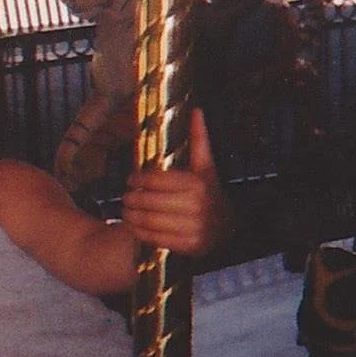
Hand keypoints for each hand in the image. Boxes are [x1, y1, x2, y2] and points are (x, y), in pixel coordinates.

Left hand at [120, 109, 229, 256]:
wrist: (230, 228)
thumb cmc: (209, 192)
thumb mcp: (206, 167)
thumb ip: (199, 140)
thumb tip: (196, 110)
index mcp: (197, 184)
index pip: (155, 180)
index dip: (137, 179)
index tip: (131, 179)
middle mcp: (196, 206)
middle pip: (148, 201)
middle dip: (131, 198)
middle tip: (125, 196)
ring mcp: (193, 228)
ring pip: (148, 220)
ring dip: (130, 215)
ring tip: (125, 210)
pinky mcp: (189, 246)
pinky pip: (154, 239)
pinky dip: (139, 232)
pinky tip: (134, 226)